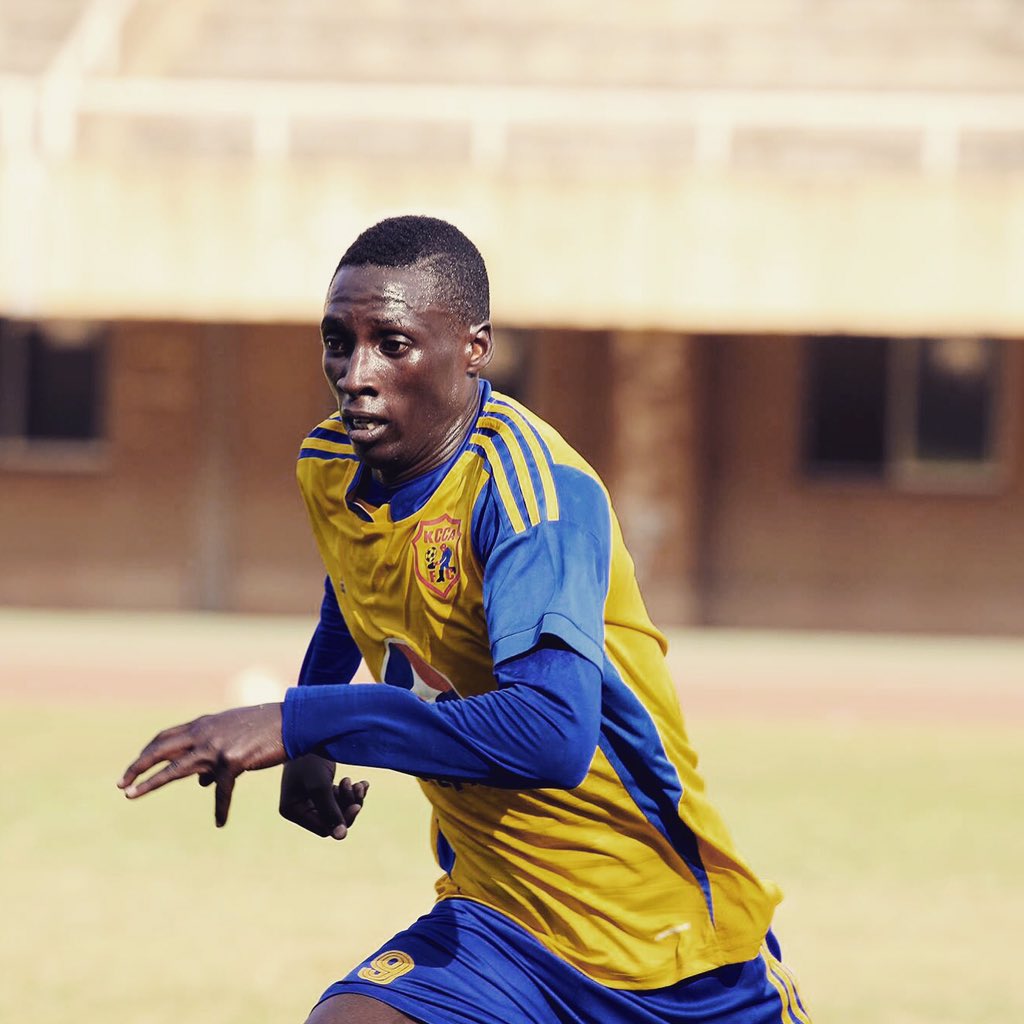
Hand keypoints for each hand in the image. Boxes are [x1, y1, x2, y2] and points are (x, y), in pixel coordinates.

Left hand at [118, 704, 285, 826]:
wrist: (293, 721)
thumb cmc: (265, 728)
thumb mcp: (235, 735)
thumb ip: (213, 753)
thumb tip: (200, 782)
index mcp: (204, 725)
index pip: (165, 737)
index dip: (146, 753)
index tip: (133, 768)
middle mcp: (204, 734)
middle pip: (160, 750)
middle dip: (137, 767)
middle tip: (121, 784)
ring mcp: (216, 747)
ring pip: (174, 769)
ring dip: (150, 783)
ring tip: (132, 796)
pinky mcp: (233, 761)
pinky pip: (222, 791)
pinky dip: (221, 808)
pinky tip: (220, 822)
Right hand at [280, 754, 368, 839]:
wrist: (310, 730)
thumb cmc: (308, 756)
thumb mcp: (319, 784)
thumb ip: (330, 811)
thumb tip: (341, 837)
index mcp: (291, 810)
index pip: (322, 828)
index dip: (342, 820)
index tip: (357, 805)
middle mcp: (299, 807)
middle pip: (332, 820)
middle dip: (348, 806)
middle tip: (358, 789)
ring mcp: (310, 798)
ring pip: (339, 810)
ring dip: (352, 798)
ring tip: (358, 783)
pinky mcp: (321, 789)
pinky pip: (340, 799)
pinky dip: (352, 792)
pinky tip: (362, 782)